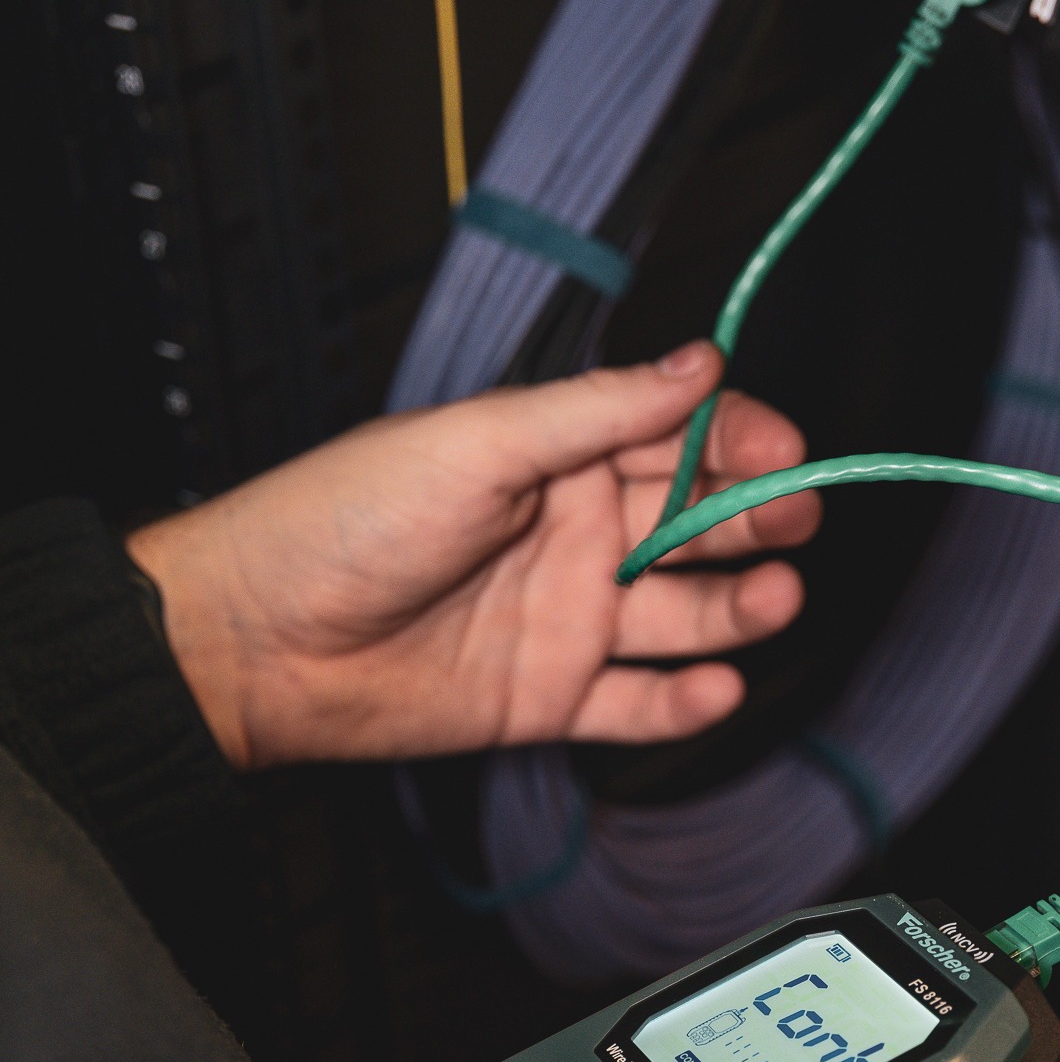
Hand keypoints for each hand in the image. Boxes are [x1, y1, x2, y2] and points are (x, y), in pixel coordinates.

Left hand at [128, 344, 819, 769]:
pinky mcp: (550, 697)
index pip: (676, 438)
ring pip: (682, 615)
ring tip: (774, 602)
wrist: (262, 642)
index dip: (738, 442)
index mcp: (558, 456)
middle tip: (795, 523)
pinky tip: (718, 684)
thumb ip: (597, 411)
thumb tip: (698, 360)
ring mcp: (567, 618)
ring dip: (737, 608)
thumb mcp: (479, 445)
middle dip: (756, 521)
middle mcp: (574, 535)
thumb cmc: (343, 522)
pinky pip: (637, 701)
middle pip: (695, 527)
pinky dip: (684, 699)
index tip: (788, 452)